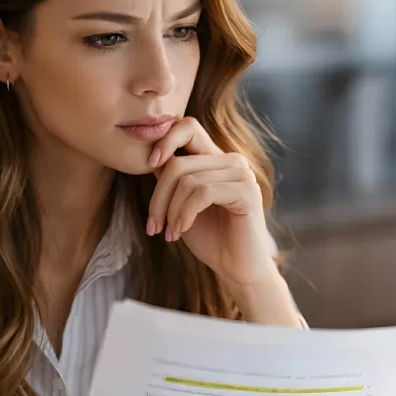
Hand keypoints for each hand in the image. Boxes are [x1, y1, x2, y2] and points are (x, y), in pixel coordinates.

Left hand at [146, 117, 277, 288]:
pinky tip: (180, 231)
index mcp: (216, 158)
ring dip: (170, 210)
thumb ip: (170, 178)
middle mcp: (231, 160)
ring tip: (168, 232)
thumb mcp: (180, 204)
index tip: (149, 165)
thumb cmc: (210, 238)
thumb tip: (151, 157)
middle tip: (153, 225)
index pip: (188, 127)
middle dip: (158, 196)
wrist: (237, 268)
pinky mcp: (246, 191)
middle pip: (179, 162)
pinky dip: (185, 214)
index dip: (164, 140)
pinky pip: (202, 193)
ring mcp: (242, 174)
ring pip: (188, 180)